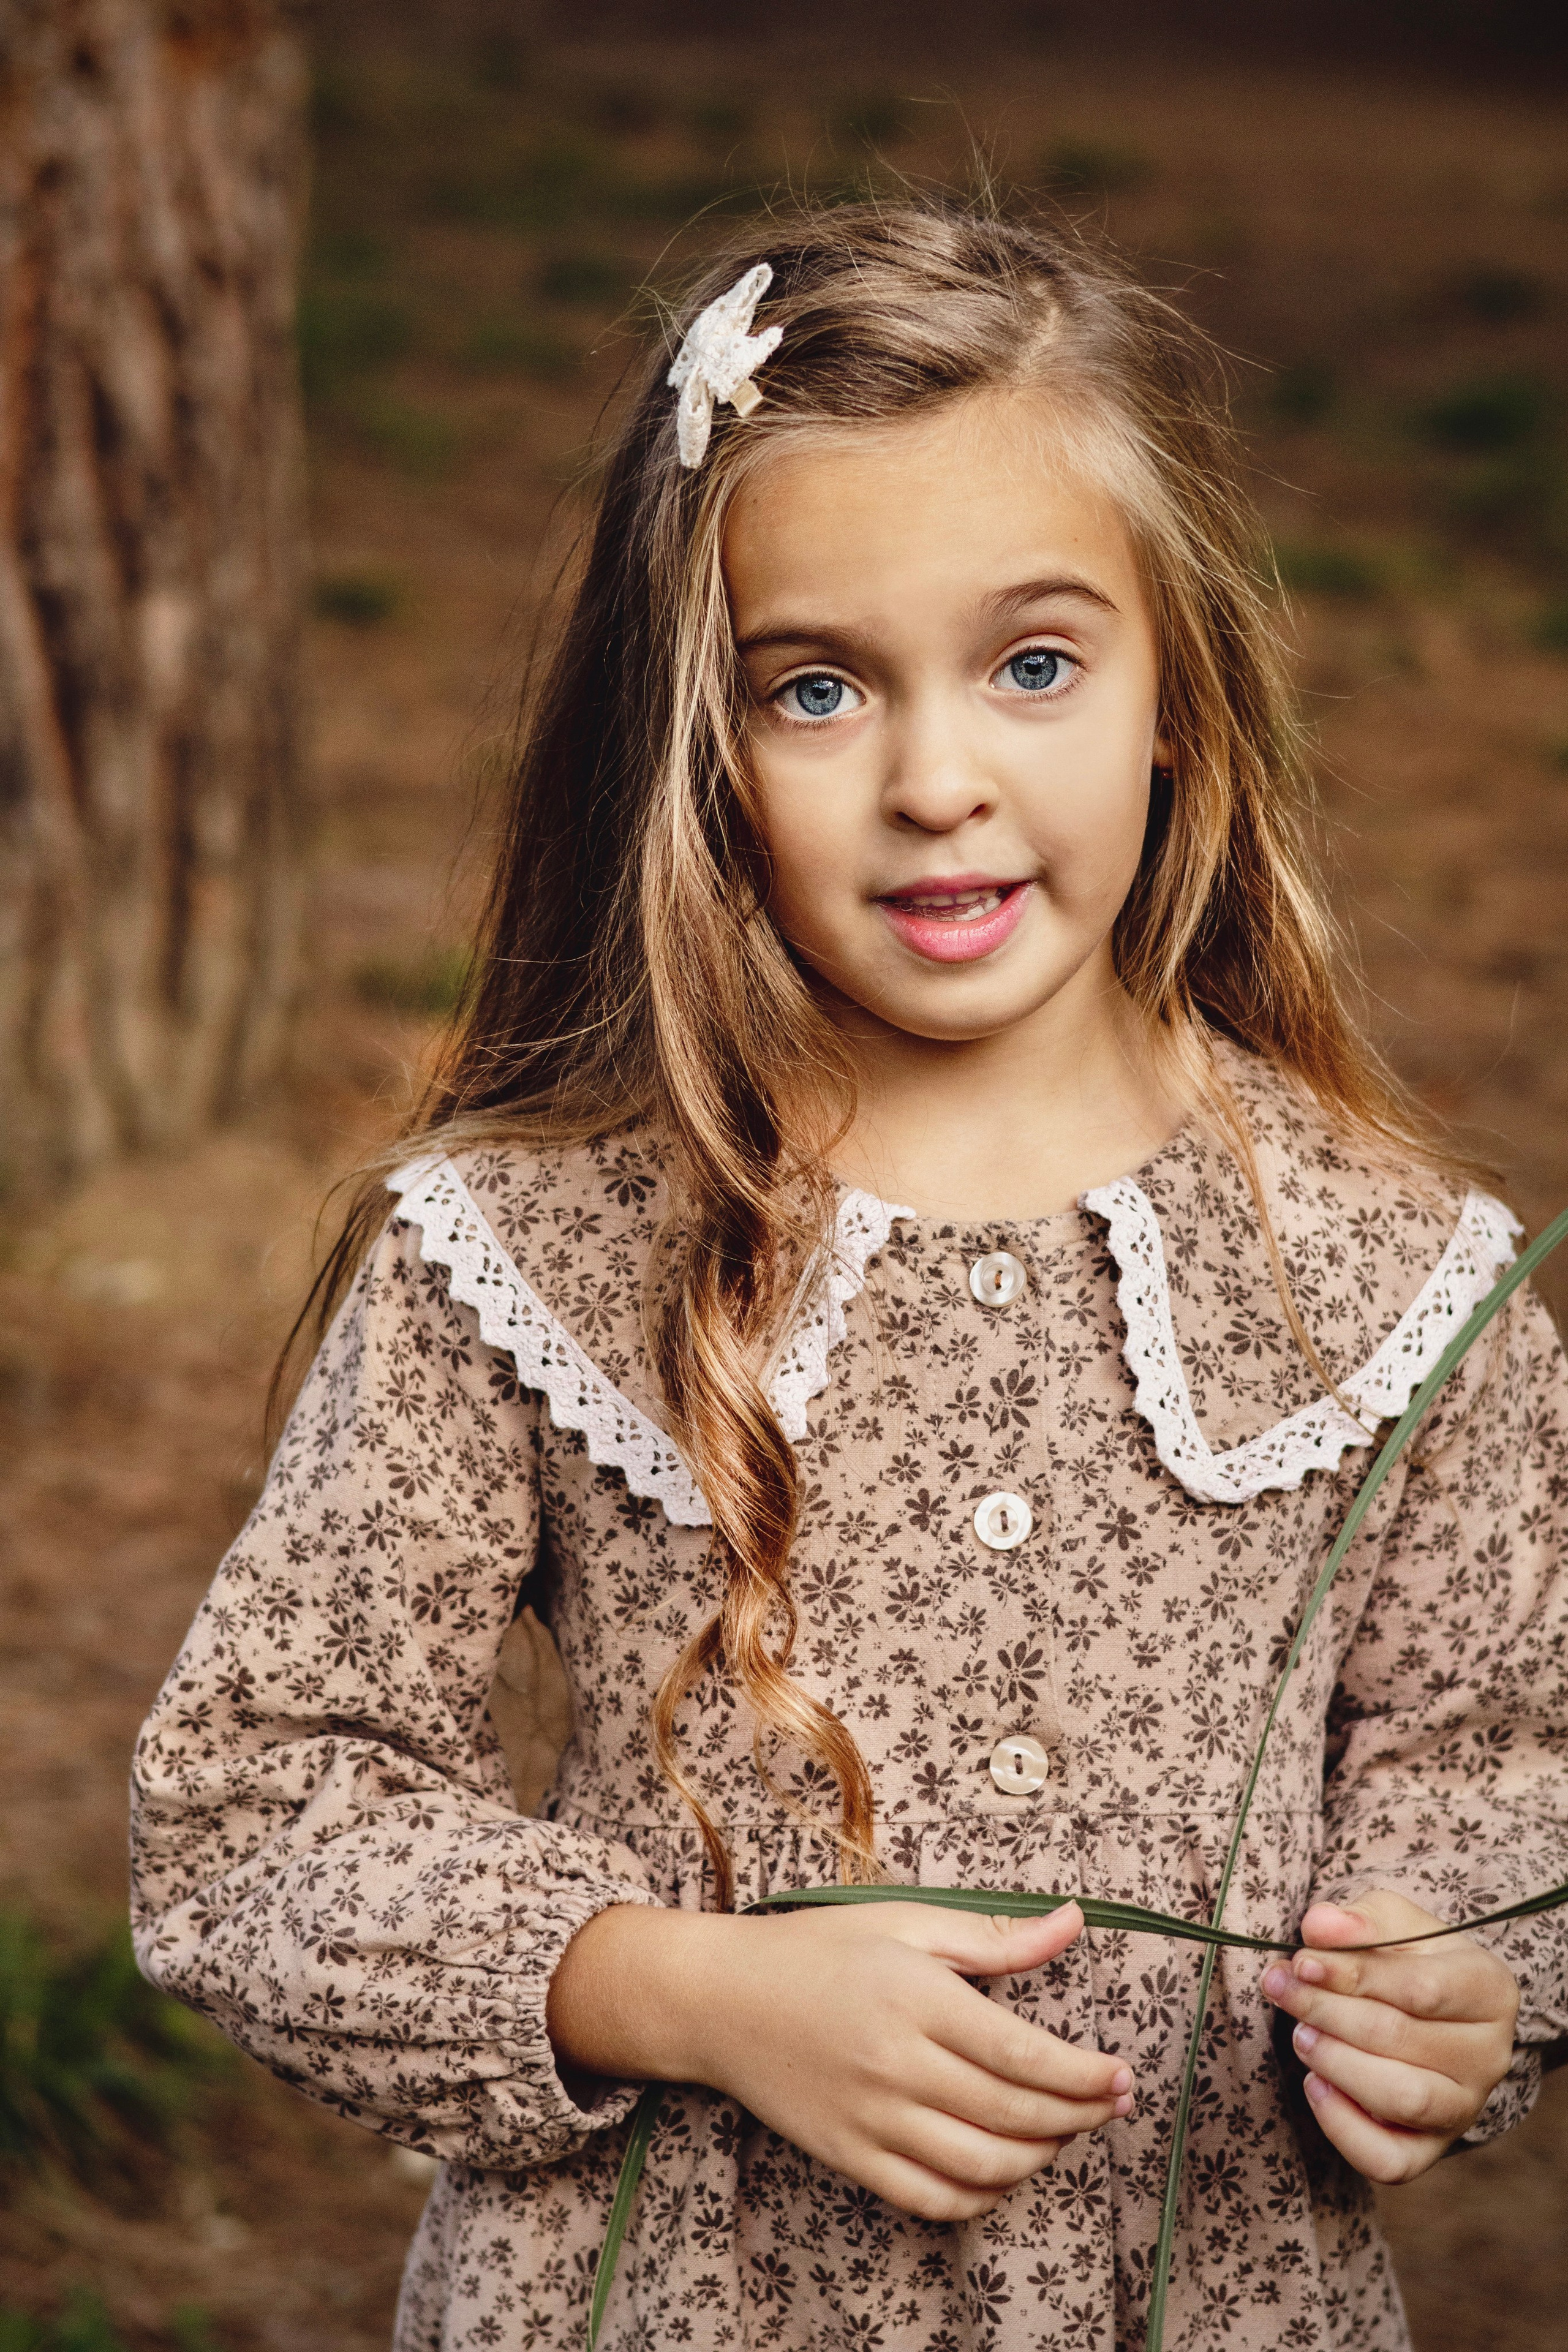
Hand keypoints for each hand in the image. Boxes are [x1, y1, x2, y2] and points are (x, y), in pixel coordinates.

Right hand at [549, 1899, 1131, 2221]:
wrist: (720, 1999)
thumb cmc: (817, 1951)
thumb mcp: (905, 1922)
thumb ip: (994, 1937)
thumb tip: (1072, 1922)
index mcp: (915, 1997)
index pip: (1023, 2054)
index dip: (1084, 2074)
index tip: (1123, 2075)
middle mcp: (896, 2064)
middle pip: (1014, 2114)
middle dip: (1080, 2116)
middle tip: (1113, 2105)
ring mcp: (871, 2119)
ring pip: (981, 2166)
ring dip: (1040, 2159)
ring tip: (1064, 2134)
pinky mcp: (849, 2157)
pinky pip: (932, 2198)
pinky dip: (982, 2197)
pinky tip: (1005, 2172)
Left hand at [1263, 1889, 1519, 2182]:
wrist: (1424, 2006)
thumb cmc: (1406, 1956)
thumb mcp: (1390, 1920)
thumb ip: (1359, 1920)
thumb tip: (1319, 1926)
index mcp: (1489, 1989)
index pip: (1421, 1989)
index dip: (1353, 1976)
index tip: (1301, 1961)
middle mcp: (1488, 2055)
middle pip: (1402, 2039)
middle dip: (1326, 2011)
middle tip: (1280, 1987)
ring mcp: (1464, 2108)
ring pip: (1402, 2099)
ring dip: (1335, 2063)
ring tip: (1300, 2034)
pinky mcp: (1431, 2149)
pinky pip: (1389, 2160)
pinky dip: (1342, 2127)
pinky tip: (1315, 2085)